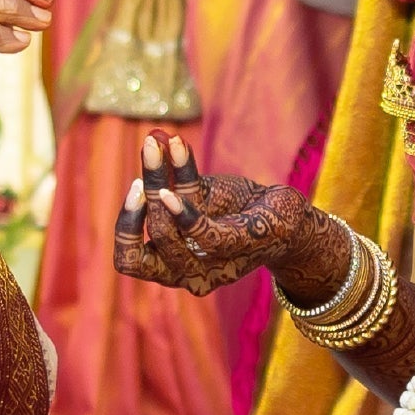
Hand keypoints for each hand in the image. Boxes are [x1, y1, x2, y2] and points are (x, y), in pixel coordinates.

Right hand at [114, 129, 331, 295]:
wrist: (290, 216)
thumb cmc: (239, 207)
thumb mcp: (200, 194)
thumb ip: (175, 180)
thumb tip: (153, 139)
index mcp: (172, 264)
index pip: (128, 260)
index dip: (125, 227)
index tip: (133, 186)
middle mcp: (188, 275)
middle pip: (139, 255)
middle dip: (135, 207)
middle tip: (145, 162)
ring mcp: (214, 268)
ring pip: (169, 237)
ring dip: (158, 187)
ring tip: (158, 146)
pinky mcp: (239, 250)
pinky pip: (205, 235)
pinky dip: (185, 209)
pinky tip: (174, 179)